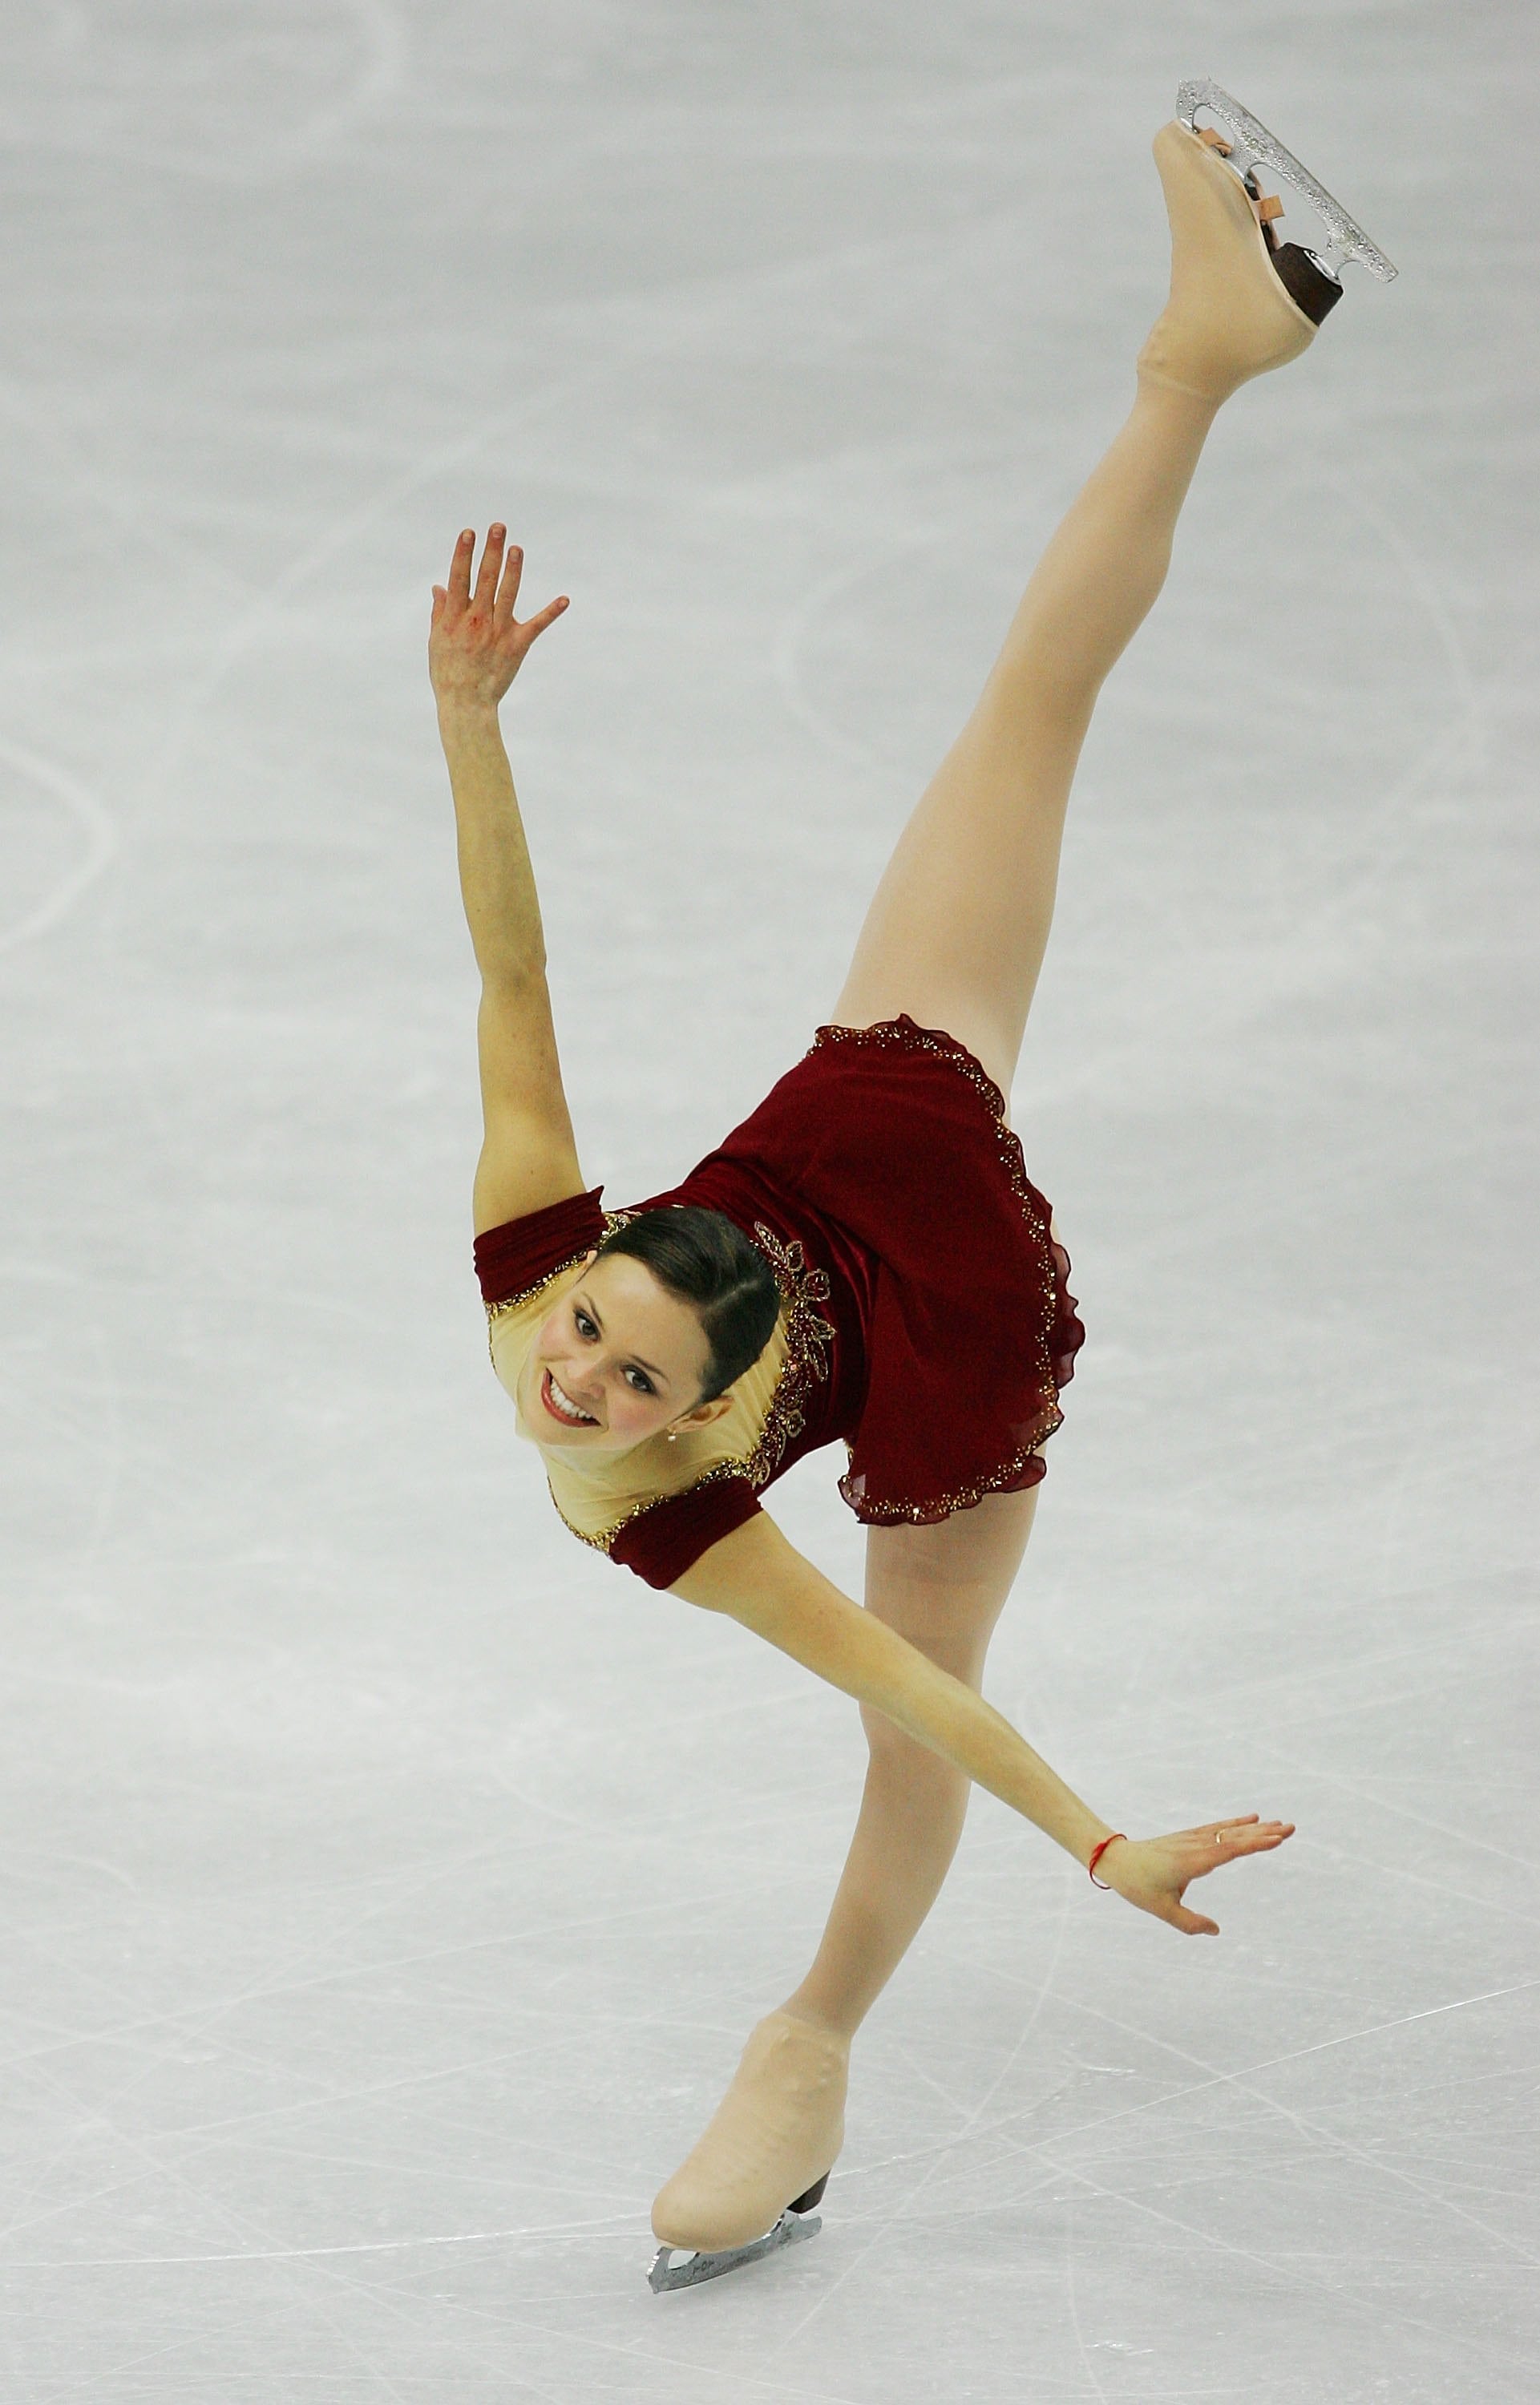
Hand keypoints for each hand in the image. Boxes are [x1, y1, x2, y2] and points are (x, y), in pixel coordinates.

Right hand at [428, 525, 568, 710]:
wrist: (465, 704)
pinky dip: (551, 613)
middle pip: (485, 580)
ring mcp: (497, 633)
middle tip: (498, 527)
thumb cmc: (448, 673)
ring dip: (513, 570)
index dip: (463, 554)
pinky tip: (564, 599)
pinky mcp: (516, 646)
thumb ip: (439, 611)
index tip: (468, 533)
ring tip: (517, 549)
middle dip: (491, 552)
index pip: (458, 578)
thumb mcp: (436, 641)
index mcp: (454, 618)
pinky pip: (536, 626)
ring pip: (507, 595)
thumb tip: (439, 586)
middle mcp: (476, 621)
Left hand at [1094, 1814, 1294, 1935]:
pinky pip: (1217, 1828)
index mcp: (1193, 1861)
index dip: (1255, 1843)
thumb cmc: (1138, 1886)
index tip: (1277, 1837)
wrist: (1116, 1860)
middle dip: (1264, 1833)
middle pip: (1235, 1837)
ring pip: (1229, 1831)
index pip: (1230, 1849)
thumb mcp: (1163, 1910)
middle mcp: (1196, 1846)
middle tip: (1291, 1828)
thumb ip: (1190, 1923)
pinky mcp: (1189, 1837)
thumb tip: (1215, 1931)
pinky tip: (1251, 1820)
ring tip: (1280, 1824)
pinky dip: (1236, 1823)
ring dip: (1255, 1828)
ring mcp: (1193, 1839)